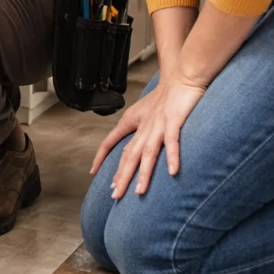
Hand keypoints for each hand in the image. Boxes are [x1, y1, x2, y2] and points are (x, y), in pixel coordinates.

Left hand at [94, 75, 207, 198]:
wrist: (181, 77)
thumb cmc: (165, 96)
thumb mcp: (146, 113)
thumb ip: (140, 130)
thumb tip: (134, 147)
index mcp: (135, 123)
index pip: (112, 141)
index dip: (102, 156)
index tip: (92, 172)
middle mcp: (144, 127)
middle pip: (129, 155)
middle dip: (122, 176)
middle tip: (115, 195)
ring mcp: (158, 125)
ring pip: (148, 153)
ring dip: (143, 173)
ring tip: (139, 191)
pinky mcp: (174, 122)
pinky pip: (173, 142)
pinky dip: (173, 156)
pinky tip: (172, 172)